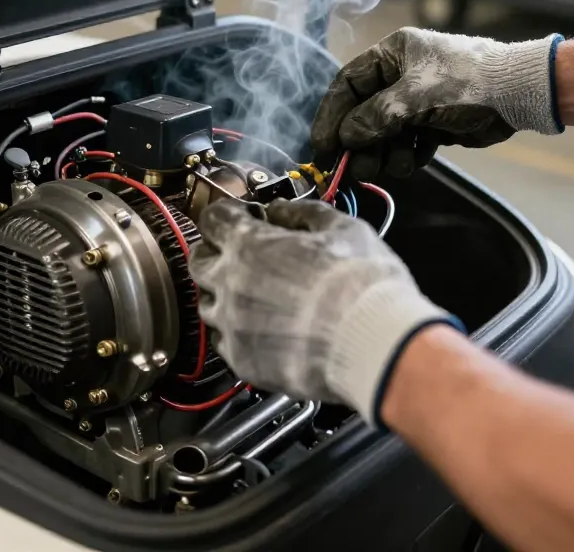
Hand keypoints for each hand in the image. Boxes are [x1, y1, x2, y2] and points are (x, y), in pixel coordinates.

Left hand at [192, 197, 463, 423]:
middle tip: (243, 254)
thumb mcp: (341, 228)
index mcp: (249, 245)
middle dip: (216, 252)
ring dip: (225, 295)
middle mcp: (230, 284)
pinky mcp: (243, 362)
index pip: (212, 219)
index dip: (227, 214)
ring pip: (209, 305)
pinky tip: (266, 329)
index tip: (243, 217)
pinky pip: (225, 343)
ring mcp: (233, 327)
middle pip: (199, 262)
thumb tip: (281, 210)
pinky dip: (238, 332)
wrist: (373, 343)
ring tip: (257, 295)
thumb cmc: (361, 283)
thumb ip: (302, 213)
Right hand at [310, 28, 562, 179]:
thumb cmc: (466, 84)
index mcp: (391, 55)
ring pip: (383, 134)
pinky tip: (415, 160)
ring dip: (383, 154)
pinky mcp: (432, 124)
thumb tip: (345, 139)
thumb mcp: (414, 98)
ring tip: (389, 167)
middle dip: (358, 143)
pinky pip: (406, 144)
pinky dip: (407, 156)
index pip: (346, 85)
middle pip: (362, 114)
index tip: (321, 147)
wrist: (519, 95)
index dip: (331, 117)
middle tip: (353, 169)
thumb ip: (374, 118)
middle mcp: (399, 76)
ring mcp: (416, 101)